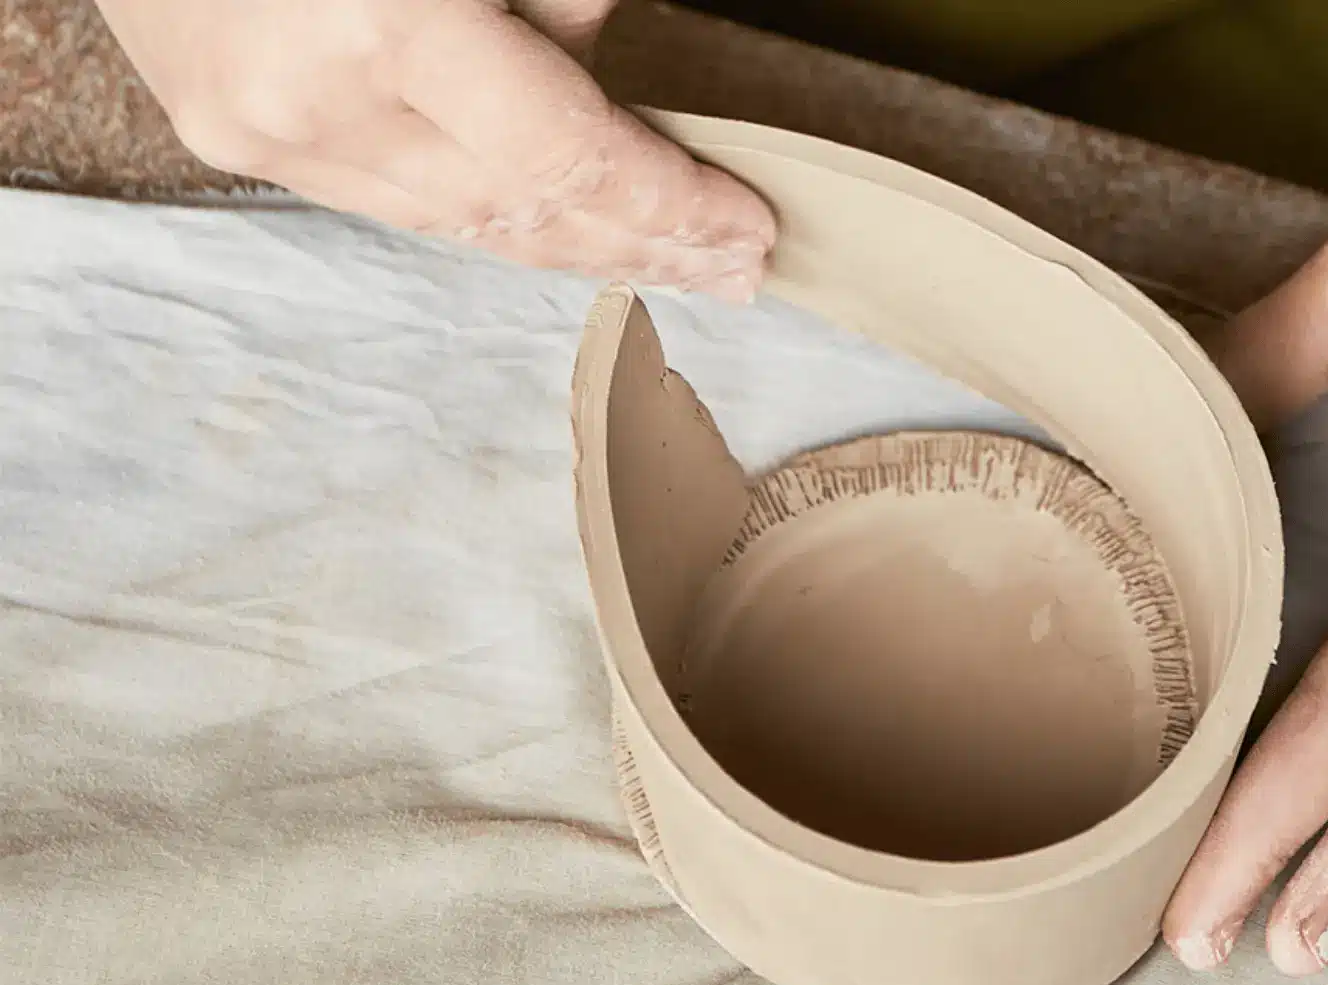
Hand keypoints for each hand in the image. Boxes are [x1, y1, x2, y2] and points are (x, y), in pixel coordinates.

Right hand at [97, 0, 774, 298]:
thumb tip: (607, 70)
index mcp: (384, 26)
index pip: (570, 159)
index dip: (671, 202)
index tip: (751, 228)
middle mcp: (315, 102)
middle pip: (522, 213)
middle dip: (643, 245)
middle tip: (736, 269)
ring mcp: (261, 130)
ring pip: (460, 224)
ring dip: (576, 249)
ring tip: (671, 265)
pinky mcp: (231, 135)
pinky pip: (396, 199)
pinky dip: (491, 218)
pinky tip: (558, 230)